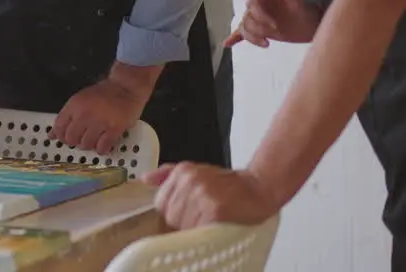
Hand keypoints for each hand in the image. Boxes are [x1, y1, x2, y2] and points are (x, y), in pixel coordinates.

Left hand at [50, 78, 147, 153]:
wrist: (126, 86)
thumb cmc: (104, 92)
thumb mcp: (81, 99)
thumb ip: (67, 116)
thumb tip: (52, 135)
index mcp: (74, 105)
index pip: (59, 127)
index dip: (61, 136)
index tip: (66, 138)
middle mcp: (84, 114)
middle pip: (71, 139)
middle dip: (75, 142)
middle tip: (82, 139)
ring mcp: (99, 122)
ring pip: (86, 145)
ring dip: (89, 145)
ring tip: (95, 140)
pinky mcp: (114, 129)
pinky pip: (102, 147)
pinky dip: (101, 149)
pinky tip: (103, 145)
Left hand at [142, 163, 280, 228]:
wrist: (259, 187)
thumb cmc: (228, 184)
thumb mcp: (197, 172)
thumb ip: (169, 175)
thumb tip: (146, 178)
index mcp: (183, 171)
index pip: (161, 202)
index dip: (170, 214)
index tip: (182, 217)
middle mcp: (190, 181)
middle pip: (170, 215)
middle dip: (181, 223)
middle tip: (198, 222)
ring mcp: (202, 195)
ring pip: (181, 224)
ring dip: (192, 230)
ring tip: (206, 224)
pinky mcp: (214, 210)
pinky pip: (197, 230)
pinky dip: (203, 233)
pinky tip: (212, 228)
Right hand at [225, 0, 320, 48]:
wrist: (319, 22)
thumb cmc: (309, 6)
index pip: (252, 5)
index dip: (261, 16)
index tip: (274, 26)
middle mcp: (260, 7)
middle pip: (247, 18)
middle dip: (259, 27)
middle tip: (275, 32)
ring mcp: (260, 20)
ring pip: (245, 28)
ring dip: (253, 37)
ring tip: (267, 43)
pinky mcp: (262, 31)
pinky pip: (244, 33)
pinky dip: (235, 38)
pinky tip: (227, 43)